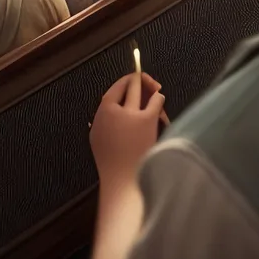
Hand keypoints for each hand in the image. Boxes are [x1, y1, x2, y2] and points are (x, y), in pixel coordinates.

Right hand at [90, 69, 166, 191]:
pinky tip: (160, 97)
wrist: (124, 179)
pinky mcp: (147, 121)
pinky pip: (155, 101)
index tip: (130, 81)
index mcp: (102, 112)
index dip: (124, 82)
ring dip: (148, 85)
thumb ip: (102, 120)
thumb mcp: (97, 137)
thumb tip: (108, 105)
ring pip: (140, 90)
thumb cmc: (110, 162)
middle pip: (128, 85)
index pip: (114, 88)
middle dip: (136, 79)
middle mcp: (115, 109)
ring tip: (153, 85)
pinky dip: (158, 97)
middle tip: (142, 78)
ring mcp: (132, 114)